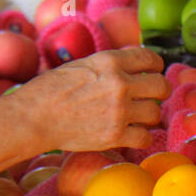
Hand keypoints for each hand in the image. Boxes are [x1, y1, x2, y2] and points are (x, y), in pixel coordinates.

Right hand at [25, 48, 167, 151]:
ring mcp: (119, 111)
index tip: (153, 71)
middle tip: (152, 95)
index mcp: (111, 61)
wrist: (34, 118)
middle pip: (161, 86)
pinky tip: (132, 134)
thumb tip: (134, 65)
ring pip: (155, 112)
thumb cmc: (52, 89)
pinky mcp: (115, 135)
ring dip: (149, 115)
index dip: (155, 66)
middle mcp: (120, 84)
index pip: (150, 58)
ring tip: (137, 116)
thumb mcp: (83, 64)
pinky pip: (145, 137)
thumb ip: (110, 65)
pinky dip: (142, 137)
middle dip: (159, 90)